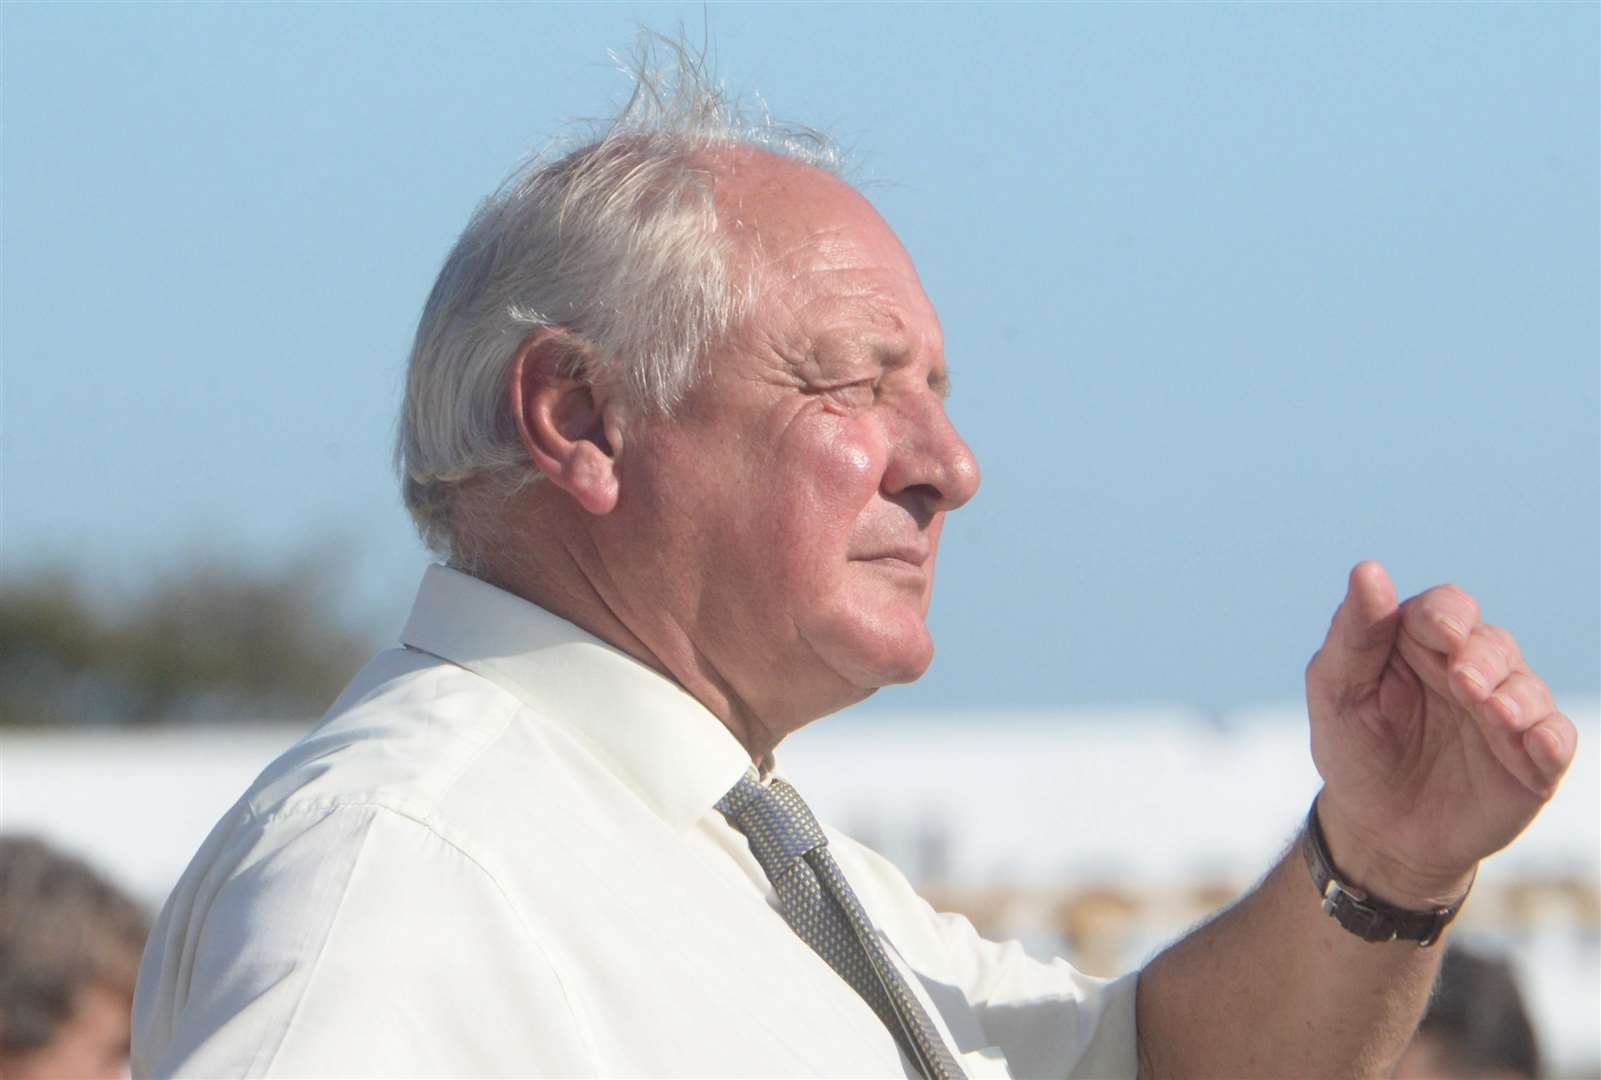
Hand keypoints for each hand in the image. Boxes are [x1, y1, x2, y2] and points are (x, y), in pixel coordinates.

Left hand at [1304, 561, 1576, 906]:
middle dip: (1483, 658)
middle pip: (1493, 643)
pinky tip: (1532, 741)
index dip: (1448, 616)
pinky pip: (1556, 739)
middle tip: (1463, 682)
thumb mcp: (1336, 689)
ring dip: (1515, 696)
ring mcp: (1504, 714)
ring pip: (1528, 688)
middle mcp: (1470, 670)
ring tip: (1493, 713)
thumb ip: (1355, 632)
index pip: (1448, 608)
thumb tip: (1368, 570)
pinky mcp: (1531, 760)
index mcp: (1421, 644)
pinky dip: (1549, 737)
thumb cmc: (1353, 748)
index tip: (1441, 633)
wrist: (1376, 830)